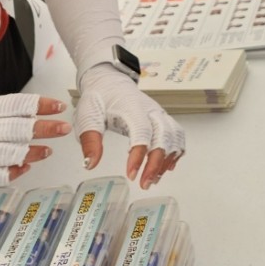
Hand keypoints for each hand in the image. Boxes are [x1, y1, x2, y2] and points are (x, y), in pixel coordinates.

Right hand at [0, 94, 69, 189]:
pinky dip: (11, 173)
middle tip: (63, 129)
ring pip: (4, 153)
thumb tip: (42, 112)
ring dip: (30, 152)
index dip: (39, 105)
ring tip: (48, 150)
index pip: (14, 105)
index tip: (60, 107)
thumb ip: (6, 112)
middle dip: (42, 128)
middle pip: (13, 129)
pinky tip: (25, 168)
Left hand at [75, 65, 184, 188]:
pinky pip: (177, 135)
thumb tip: (90, 164)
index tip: (131, 175)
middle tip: (144, 184)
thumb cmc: (99, 98)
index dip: (139, 155)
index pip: (142, 132)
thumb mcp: (87, 116)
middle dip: (156, 163)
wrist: (110, 81)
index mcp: (132, 108)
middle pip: (163, 137)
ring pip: (174, 137)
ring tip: (153, 179)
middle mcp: (151, 111)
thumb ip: (90, 140)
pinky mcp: (162, 119)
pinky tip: (166, 167)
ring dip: (167, 160)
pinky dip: (176, 152)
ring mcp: (159, 114)